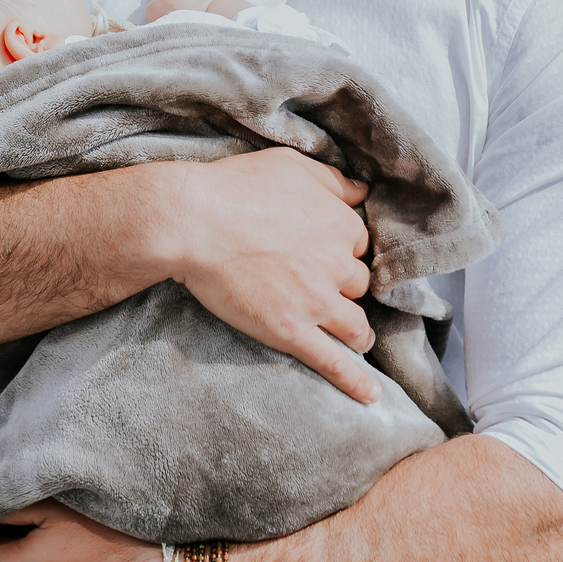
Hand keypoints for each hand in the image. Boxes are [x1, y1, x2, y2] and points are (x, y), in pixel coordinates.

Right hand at [165, 147, 378, 404]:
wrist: (193, 222)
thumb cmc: (236, 187)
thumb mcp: (291, 166)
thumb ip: (333, 180)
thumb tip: (363, 191)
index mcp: (341, 225)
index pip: (358, 245)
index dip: (341, 250)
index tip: (325, 254)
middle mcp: (337, 265)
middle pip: (357, 284)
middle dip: (344, 287)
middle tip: (323, 288)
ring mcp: (316, 302)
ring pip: (355, 325)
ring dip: (356, 331)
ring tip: (353, 337)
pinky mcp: (291, 332)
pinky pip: (332, 362)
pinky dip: (355, 381)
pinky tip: (369, 395)